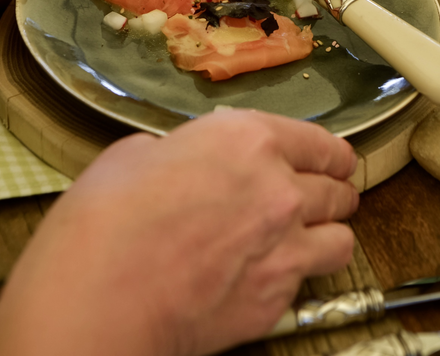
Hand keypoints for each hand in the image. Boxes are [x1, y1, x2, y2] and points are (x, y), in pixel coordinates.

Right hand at [0, 110, 358, 355]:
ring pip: (341, 238)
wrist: (99, 294)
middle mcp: (280, 188)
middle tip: (321, 196)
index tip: (336, 161)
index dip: (331, 154)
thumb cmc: (107, 216)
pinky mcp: (276, 300)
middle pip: (337, 189)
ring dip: (326, 233)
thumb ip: (186, 152)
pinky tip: (269, 273)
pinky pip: (310, 282)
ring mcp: (285, 247)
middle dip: (331, 191)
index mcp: (248, 140)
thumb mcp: (140, 153)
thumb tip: (189, 162)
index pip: (319, 143)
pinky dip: (297, 275)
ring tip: (308, 236)